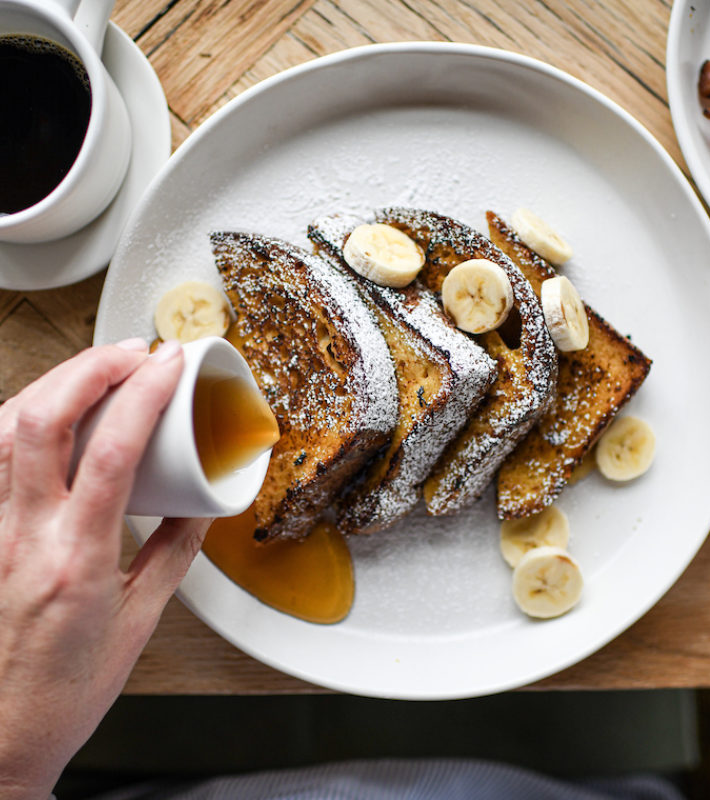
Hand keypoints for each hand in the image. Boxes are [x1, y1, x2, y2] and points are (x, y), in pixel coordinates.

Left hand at [0, 340, 210, 799]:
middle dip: (90, 367)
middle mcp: (21, 539)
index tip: (170, 365)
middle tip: (129, 352)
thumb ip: (174, 553)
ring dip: (49, 384)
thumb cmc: (63, 693)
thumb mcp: (140, 622)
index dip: (146, 393)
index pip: (114, 450)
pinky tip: (39, 410)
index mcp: (77, 560)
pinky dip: (13, 418)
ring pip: (0, 429)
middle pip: (42, 419)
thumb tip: (199, 506)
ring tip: (91, 370)